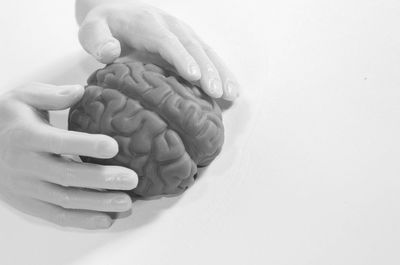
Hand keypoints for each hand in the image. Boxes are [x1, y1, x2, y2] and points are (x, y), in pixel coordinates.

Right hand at [0, 83, 137, 228]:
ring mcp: (26, 189)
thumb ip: (51, 95)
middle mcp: (25, 165)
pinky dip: (83, 220)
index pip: (60, 142)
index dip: (87, 145)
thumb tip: (80, 91)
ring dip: (98, 203)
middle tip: (131, 179)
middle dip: (102, 179)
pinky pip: (57, 217)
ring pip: (65, 200)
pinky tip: (106, 219)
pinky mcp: (29, 204)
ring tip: (127, 202)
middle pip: (67, 175)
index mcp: (26, 137)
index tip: (113, 147)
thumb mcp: (23, 98)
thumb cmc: (8, 120)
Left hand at [76, 0, 239, 99]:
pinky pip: (209, 56)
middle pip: (193, 47)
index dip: (182, 58)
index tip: (194, 77)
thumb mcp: (92, 30)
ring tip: (233, 94)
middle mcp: (171, 27)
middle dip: (208, 70)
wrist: (117, 10)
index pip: (167, 41)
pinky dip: (222, 72)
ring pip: (206, 51)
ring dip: (221, 72)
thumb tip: (110, 52)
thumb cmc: (104, 26)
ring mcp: (183, 34)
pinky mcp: (190, 43)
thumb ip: (97, 40)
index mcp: (147, 24)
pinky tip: (233, 89)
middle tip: (219, 92)